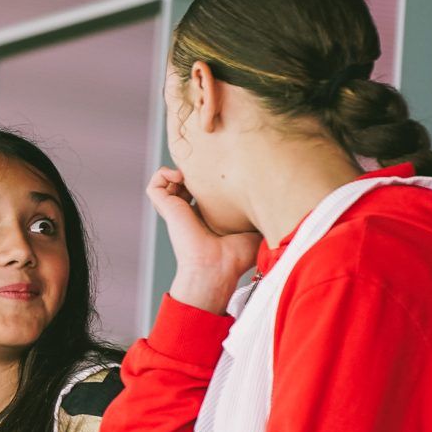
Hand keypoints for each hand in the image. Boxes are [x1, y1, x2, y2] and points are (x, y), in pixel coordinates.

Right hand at [147, 167, 260, 311]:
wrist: (216, 268)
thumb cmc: (235, 257)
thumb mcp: (254, 228)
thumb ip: (260, 213)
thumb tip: (277, 198)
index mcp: (207, 217)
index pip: (203, 190)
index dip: (211, 177)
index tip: (225, 170)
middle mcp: (190, 212)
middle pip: (184, 182)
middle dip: (194, 169)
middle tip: (209, 164)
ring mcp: (176, 210)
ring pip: (166, 181)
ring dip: (177, 170)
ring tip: (192, 172)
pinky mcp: (166, 208)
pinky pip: (155, 186)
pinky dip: (163, 175)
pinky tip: (181, 177)